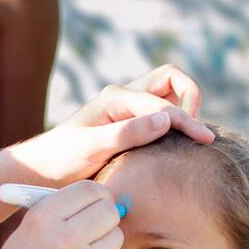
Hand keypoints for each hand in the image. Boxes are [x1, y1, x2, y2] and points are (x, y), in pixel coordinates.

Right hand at [0, 180, 122, 248]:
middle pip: (109, 210)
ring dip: (104, 241)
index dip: (97, 195)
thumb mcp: (24, 237)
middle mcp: (66, 238)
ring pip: (116, 237)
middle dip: (106, 215)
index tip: (95, 202)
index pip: (90, 190)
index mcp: (42, 218)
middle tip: (97, 223)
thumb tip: (98, 199)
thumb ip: (57, 215)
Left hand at [12, 64, 213, 184]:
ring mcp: (128, 108)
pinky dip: (176, 122)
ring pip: (169, 93)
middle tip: (196, 131)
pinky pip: (162, 112)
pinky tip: (178, 146)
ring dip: (184, 107)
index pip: (164, 104)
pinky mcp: (130, 123)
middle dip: (190, 97)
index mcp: (115, 97)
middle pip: (171, 78)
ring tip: (191, 138)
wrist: (43, 170)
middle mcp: (124, 96)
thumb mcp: (92, 147)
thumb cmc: (62, 159)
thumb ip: (128, 133)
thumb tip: (166, 119)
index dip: (187, 121)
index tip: (205, 140)